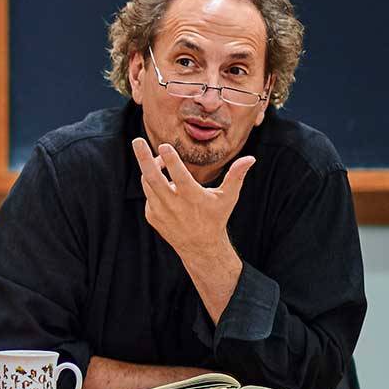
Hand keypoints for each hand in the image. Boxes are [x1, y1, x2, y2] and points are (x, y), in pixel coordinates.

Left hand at [131, 137, 252, 261]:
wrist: (199, 247)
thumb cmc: (216, 217)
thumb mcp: (228, 197)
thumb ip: (236, 176)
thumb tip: (251, 158)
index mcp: (192, 197)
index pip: (178, 175)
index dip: (171, 160)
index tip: (165, 145)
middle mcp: (173, 204)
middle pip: (153, 177)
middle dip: (144, 158)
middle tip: (137, 141)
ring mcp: (160, 211)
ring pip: (148, 184)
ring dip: (150, 169)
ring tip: (160, 160)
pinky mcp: (152, 216)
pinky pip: (148, 195)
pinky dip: (153, 185)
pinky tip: (164, 183)